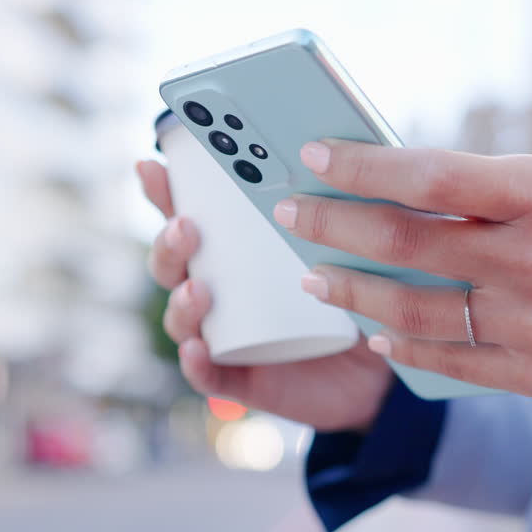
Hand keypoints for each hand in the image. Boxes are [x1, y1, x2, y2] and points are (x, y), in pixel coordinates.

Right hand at [136, 160, 392, 432]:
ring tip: (198, 291)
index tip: (151, 165)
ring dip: (181, 303)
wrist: (380, 369)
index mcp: (236, 251)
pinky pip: (210, 374)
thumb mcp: (345, 248)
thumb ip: (332, 211)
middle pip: (173, 265)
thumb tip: (333, 152)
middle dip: (169, 245)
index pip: (188, 215)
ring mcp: (226, 336)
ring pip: (182, 318)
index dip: (163, 192)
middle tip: (186, 228)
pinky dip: (196, 364)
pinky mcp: (242, 379)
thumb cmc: (355, 295)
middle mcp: (221, 291)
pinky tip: (198, 349)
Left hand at [273, 141, 531, 397]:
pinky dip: (404, 346)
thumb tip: (387, 186)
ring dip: (354, 293)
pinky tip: (372, 331)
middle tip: (290, 216)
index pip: (430, 177)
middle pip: (409, 245)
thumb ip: (481, 187)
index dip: (364, 167)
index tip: (314, 156)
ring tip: (315, 277)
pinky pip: (453, 362)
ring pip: (418, 311)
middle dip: (335, 228)